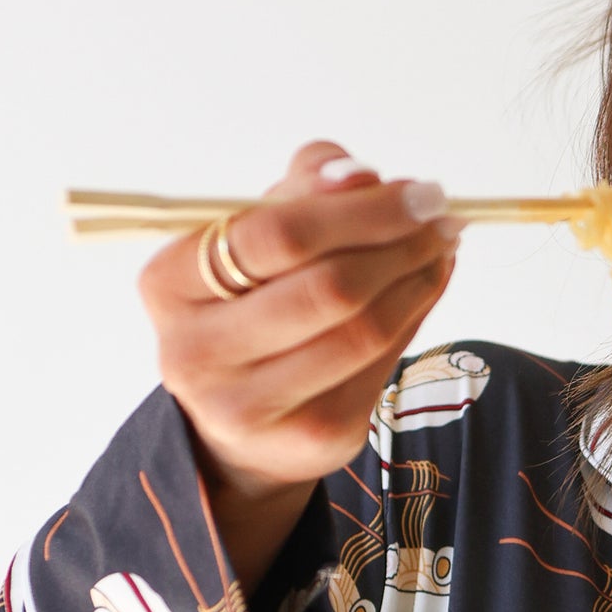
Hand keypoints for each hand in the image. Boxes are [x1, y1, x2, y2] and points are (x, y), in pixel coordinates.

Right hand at [137, 141, 459, 590]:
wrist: (237, 420)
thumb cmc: (248, 304)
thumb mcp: (253, 237)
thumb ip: (302, 191)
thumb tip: (361, 174)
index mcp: (170, 284)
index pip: (274, 235)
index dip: (360, 210)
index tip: (418, 191)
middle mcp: (196, 351)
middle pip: (327, 287)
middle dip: (400, 244)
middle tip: (442, 218)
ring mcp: (250, 404)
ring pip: (362, 330)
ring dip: (418, 279)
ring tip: (441, 246)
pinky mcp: (309, 437)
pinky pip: (381, 366)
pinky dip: (416, 316)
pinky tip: (428, 284)